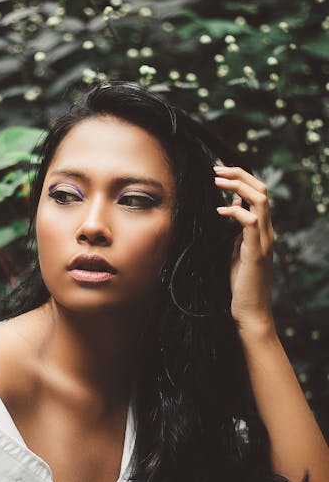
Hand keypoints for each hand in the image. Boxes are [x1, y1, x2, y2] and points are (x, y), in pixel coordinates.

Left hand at [214, 165, 274, 334]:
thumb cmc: (240, 285)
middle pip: (261, 190)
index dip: (240, 179)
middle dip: (239, 175)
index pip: (257, 194)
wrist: (250, 312)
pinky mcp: (256, 252)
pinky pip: (249, 222)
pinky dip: (234, 211)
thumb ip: (233, 233)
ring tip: (217, 180)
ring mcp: (264, 241)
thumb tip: (225, 211)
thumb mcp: (234, 252)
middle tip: (216, 169)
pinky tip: (219, 211)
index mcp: (261, 230)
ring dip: (237, 186)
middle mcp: (266, 232)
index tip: (218, 173)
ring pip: (260, 200)